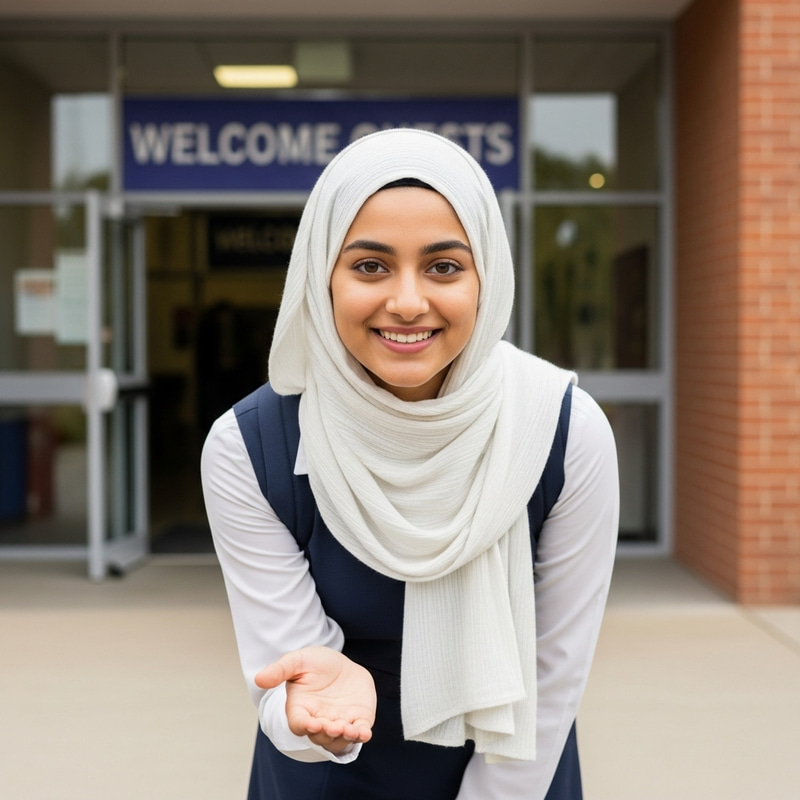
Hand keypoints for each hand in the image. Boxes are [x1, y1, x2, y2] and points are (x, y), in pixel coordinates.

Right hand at [255, 646, 376, 753]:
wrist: (340, 663)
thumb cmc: (315, 664)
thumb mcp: (297, 661)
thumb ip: (280, 670)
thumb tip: (258, 679)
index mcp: (301, 709)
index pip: (299, 724)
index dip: (305, 726)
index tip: (312, 723)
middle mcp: (319, 720)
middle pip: (320, 736)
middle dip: (327, 733)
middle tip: (334, 726)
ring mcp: (339, 722)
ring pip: (339, 740)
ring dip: (344, 737)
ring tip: (350, 729)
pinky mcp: (358, 719)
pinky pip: (360, 732)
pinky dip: (362, 735)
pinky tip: (364, 732)